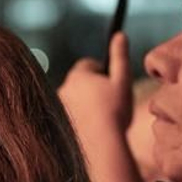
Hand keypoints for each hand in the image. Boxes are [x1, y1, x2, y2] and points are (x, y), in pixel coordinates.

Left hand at [58, 32, 132, 147]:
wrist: (101, 146)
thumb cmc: (115, 111)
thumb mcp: (122, 80)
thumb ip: (120, 56)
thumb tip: (119, 35)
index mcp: (78, 75)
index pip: (88, 65)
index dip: (102, 72)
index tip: (112, 84)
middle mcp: (63, 89)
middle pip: (80, 82)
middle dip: (93, 88)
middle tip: (110, 103)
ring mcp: (59, 108)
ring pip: (75, 100)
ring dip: (86, 104)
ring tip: (102, 118)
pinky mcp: (59, 125)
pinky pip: (70, 116)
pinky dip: (80, 119)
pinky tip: (92, 129)